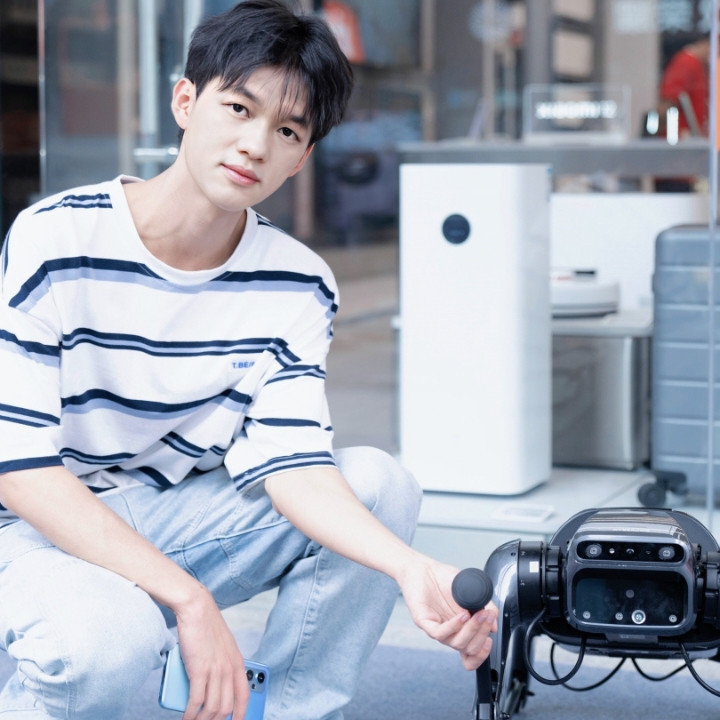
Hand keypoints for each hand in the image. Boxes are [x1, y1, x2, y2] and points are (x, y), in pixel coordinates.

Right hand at [175, 586, 248, 719]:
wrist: (197, 608)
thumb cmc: (205, 626)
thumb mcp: (221, 647)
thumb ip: (221, 666)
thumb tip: (211, 687)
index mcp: (237, 662)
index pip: (244, 695)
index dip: (241, 715)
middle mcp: (230, 668)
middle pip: (227, 707)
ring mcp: (216, 670)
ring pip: (212, 708)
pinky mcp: (200, 670)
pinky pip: (196, 701)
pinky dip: (190, 714)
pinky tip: (186, 718)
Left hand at [397, 558, 497, 669]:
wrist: (422, 567)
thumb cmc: (443, 580)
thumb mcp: (470, 590)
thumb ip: (485, 606)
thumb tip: (494, 626)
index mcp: (460, 629)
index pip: (470, 654)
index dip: (482, 654)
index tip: (490, 641)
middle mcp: (449, 632)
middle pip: (468, 649)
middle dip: (482, 635)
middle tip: (488, 617)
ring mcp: (436, 628)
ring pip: (456, 643)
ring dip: (472, 630)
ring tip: (479, 614)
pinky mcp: (423, 621)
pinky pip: (439, 632)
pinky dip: (454, 626)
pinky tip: (463, 615)